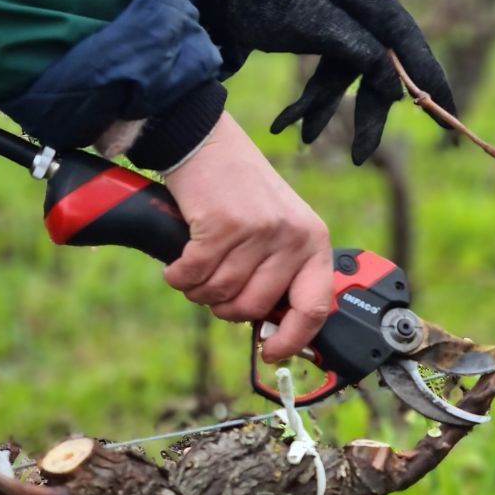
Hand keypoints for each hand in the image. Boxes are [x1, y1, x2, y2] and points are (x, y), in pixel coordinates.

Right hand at [163, 113, 332, 360]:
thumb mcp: (278, 228)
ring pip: (221, 293)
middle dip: (225, 307)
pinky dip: (179, 275)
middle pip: (254, 307)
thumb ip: (282, 272)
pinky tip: (178, 263)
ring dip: (198, 289)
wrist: (206, 141)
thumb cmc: (239, 190)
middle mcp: (292, 236)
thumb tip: (273, 328)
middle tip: (214, 288)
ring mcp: (258, 230)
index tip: (270, 352)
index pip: (316, 307)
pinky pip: (194, 275)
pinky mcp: (222, 225)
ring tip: (196, 265)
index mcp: (313, 241)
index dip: (292, 340)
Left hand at [198, 0, 456, 164]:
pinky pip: (330, 75)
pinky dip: (313, 101)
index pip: (409, 43)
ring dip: (327, 110)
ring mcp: (344, 22)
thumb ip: (356, 48)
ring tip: (303, 137)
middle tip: (359, 157)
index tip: (448, 118)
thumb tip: (395, 84)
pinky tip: (288, 125)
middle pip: (382, 68)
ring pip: (353, 77)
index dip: (432, 82)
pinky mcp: (326, 36)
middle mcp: (361, 7)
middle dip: (369, 115)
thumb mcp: (308, 21)